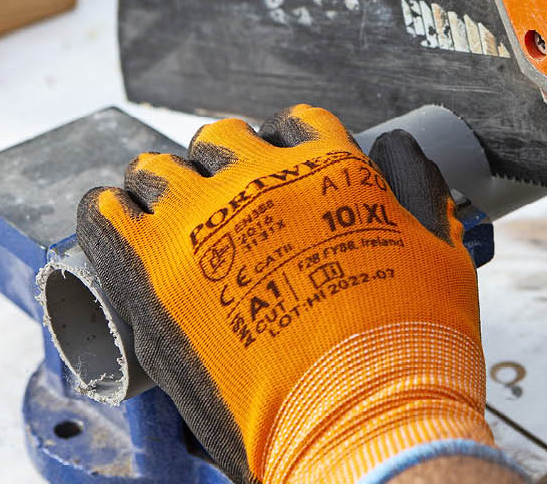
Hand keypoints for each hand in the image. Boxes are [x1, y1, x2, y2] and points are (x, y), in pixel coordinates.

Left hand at [76, 106, 494, 483]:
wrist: (364, 420)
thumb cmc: (408, 348)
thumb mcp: (442, 254)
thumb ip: (418, 190)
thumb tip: (397, 148)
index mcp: (331, 168)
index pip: (295, 125)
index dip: (288, 150)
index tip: (283, 177)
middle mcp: (260, 179)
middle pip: (220, 141)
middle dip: (225, 168)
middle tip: (229, 213)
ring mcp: (199, 220)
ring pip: (156, 168)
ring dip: (164, 189)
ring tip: (171, 228)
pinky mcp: (149, 270)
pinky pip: (103, 212)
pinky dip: (109, 218)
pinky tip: (122, 238)